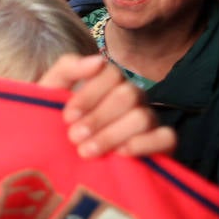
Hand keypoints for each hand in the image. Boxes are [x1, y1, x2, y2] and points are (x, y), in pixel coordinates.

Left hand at [39, 54, 175, 157]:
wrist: (59, 158)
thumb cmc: (55, 121)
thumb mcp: (51, 91)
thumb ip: (68, 68)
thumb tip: (97, 60)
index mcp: (108, 81)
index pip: (111, 73)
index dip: (89, 95)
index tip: (68, 117)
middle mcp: (132, 96)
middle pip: (128, 95)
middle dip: (98, 118)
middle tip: (74, 138)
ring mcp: (149, 119)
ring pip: (143, 117)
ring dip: (112, 135)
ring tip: (87, 151)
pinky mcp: (162, 144)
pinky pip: (167, 137)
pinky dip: (144, 144)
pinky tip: (120, 154)